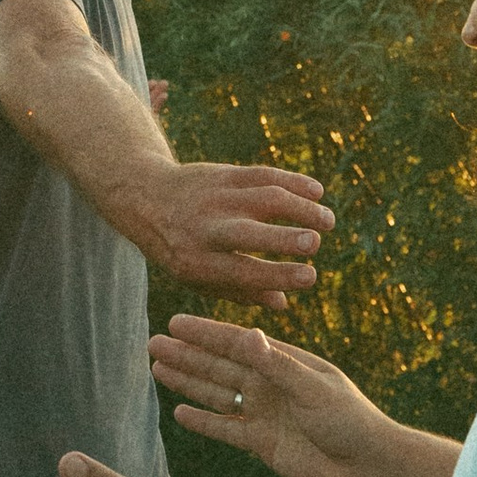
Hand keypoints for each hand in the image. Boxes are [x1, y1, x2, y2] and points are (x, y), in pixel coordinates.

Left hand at [121, 161, 332, 302]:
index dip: (277, 275)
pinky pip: (263, 174)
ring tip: (329, 222)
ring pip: (264, 197)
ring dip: (301, 207)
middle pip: (248, 233)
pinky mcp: (224, 173)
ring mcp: (216, 197)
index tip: (310, 277)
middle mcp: (206, 228)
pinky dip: (293, 181)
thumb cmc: (181, 249)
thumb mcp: (198, 278)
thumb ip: (240, 291)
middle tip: (316, 243)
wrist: (146, 198)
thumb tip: (284, 303)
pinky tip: (317, 192)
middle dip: (283, 238)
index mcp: (198, 262)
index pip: (242, 271)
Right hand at [150, 314, 386, 476]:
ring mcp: (263, 412)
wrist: (365, 465)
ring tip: (157, 369)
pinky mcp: (261, 442)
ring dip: (188, 381)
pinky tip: (179, 412)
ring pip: (216, 393)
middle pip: (219, 366)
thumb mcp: (313, 387)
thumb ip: (277, 364)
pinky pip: (224, 428)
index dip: (205, 333)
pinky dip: (203, 421)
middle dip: (186, 355)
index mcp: (284, 362)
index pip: (237, 343)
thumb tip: (247, 334)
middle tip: (153, 343)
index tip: (175, 323)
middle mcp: (269, 384)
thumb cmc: (348, 418)